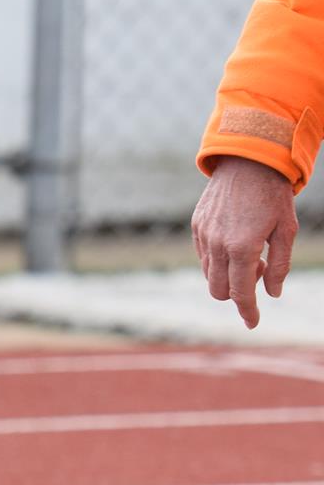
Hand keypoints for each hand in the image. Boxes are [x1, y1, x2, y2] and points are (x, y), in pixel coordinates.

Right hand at [192, 155, 299, 328]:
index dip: (247, 311)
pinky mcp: (197, 227)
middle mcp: (218, 245)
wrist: (249, 161)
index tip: (253, 323)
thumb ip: (279, 264)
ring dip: (228, 275)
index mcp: (243, 248)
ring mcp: (204, 236)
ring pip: (209, 275)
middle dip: (237, 292)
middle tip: (259, 271)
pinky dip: (218, 260)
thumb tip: (273, 293)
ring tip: (249, 253)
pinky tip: (234, 242)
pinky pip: (203, 256)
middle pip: (219, 290)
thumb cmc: (274, 195)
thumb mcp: (286, 230)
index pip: (241, 292)